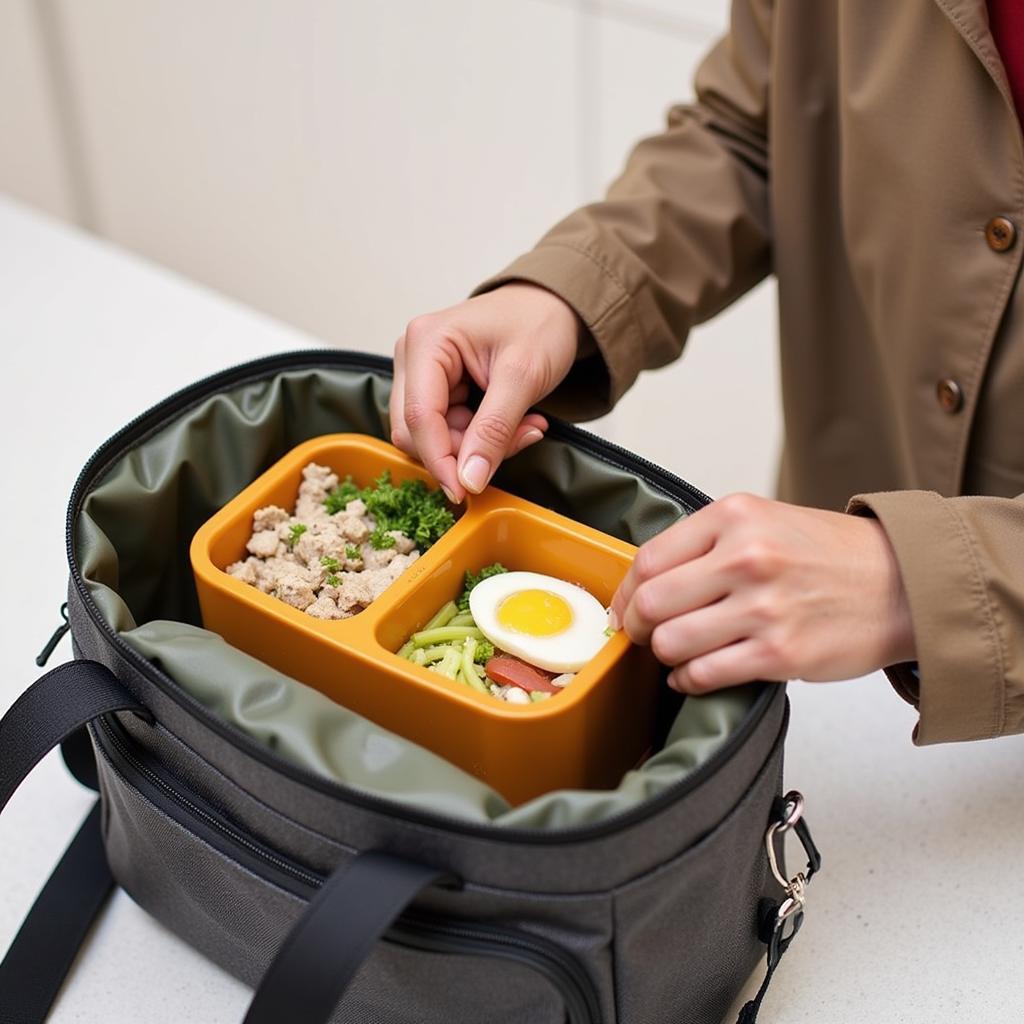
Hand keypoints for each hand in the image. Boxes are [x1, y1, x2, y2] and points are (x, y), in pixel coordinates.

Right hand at [391, 283, 579, 501]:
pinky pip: (448, 430)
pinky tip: (514, 423)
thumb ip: (494, 430)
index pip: (418, 417)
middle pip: (417, 431)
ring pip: (433, 436)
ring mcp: (421, 372)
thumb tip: (469, 479)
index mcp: (427, 341)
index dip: (440, 460)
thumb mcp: (523, 377)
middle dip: (463, 450)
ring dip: (477, 445)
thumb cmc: (539, 323)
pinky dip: (480, 437)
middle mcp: (414, 355)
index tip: (466, 491)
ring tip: (524, 427)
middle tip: (515, 442)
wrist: (553, 306)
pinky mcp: (436, 387)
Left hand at [610, 493, 916, 692]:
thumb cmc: (826, 554)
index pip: (647, 561)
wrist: (901, 583)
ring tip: (679, 652)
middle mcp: (746, 558)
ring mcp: (763, 607)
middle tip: (644, 635)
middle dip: (637, 627)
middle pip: (650, 604)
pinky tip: (696, 673)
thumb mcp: (761, 521)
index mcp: (734, 518)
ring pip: (670, 644)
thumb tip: (641, 585)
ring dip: (665, 655)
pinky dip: (688, 680)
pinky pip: (703, 675)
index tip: (623, 609)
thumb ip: (703, 544)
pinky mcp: (780, 653)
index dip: (625, 593)